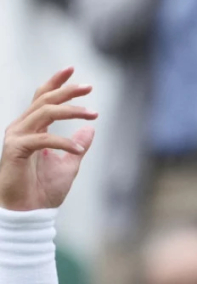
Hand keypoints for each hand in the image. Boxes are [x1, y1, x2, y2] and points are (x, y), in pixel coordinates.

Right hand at [0, 68, 96, 210]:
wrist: (28, 213)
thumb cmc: (43, 191)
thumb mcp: (68, 165)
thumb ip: (77, 146)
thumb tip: (90, 131)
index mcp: (32, 129)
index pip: (42, 98)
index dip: (55, 82)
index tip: (72, 69)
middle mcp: (22, 128)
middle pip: (44, 100)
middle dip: (67, 90)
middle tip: (89, 87)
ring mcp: (16, 137)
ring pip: (44, 112)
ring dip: (70, 111)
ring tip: (92, 115)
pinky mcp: (16, 150)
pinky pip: (42, 139)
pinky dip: (63, 142)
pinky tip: (79, 149)